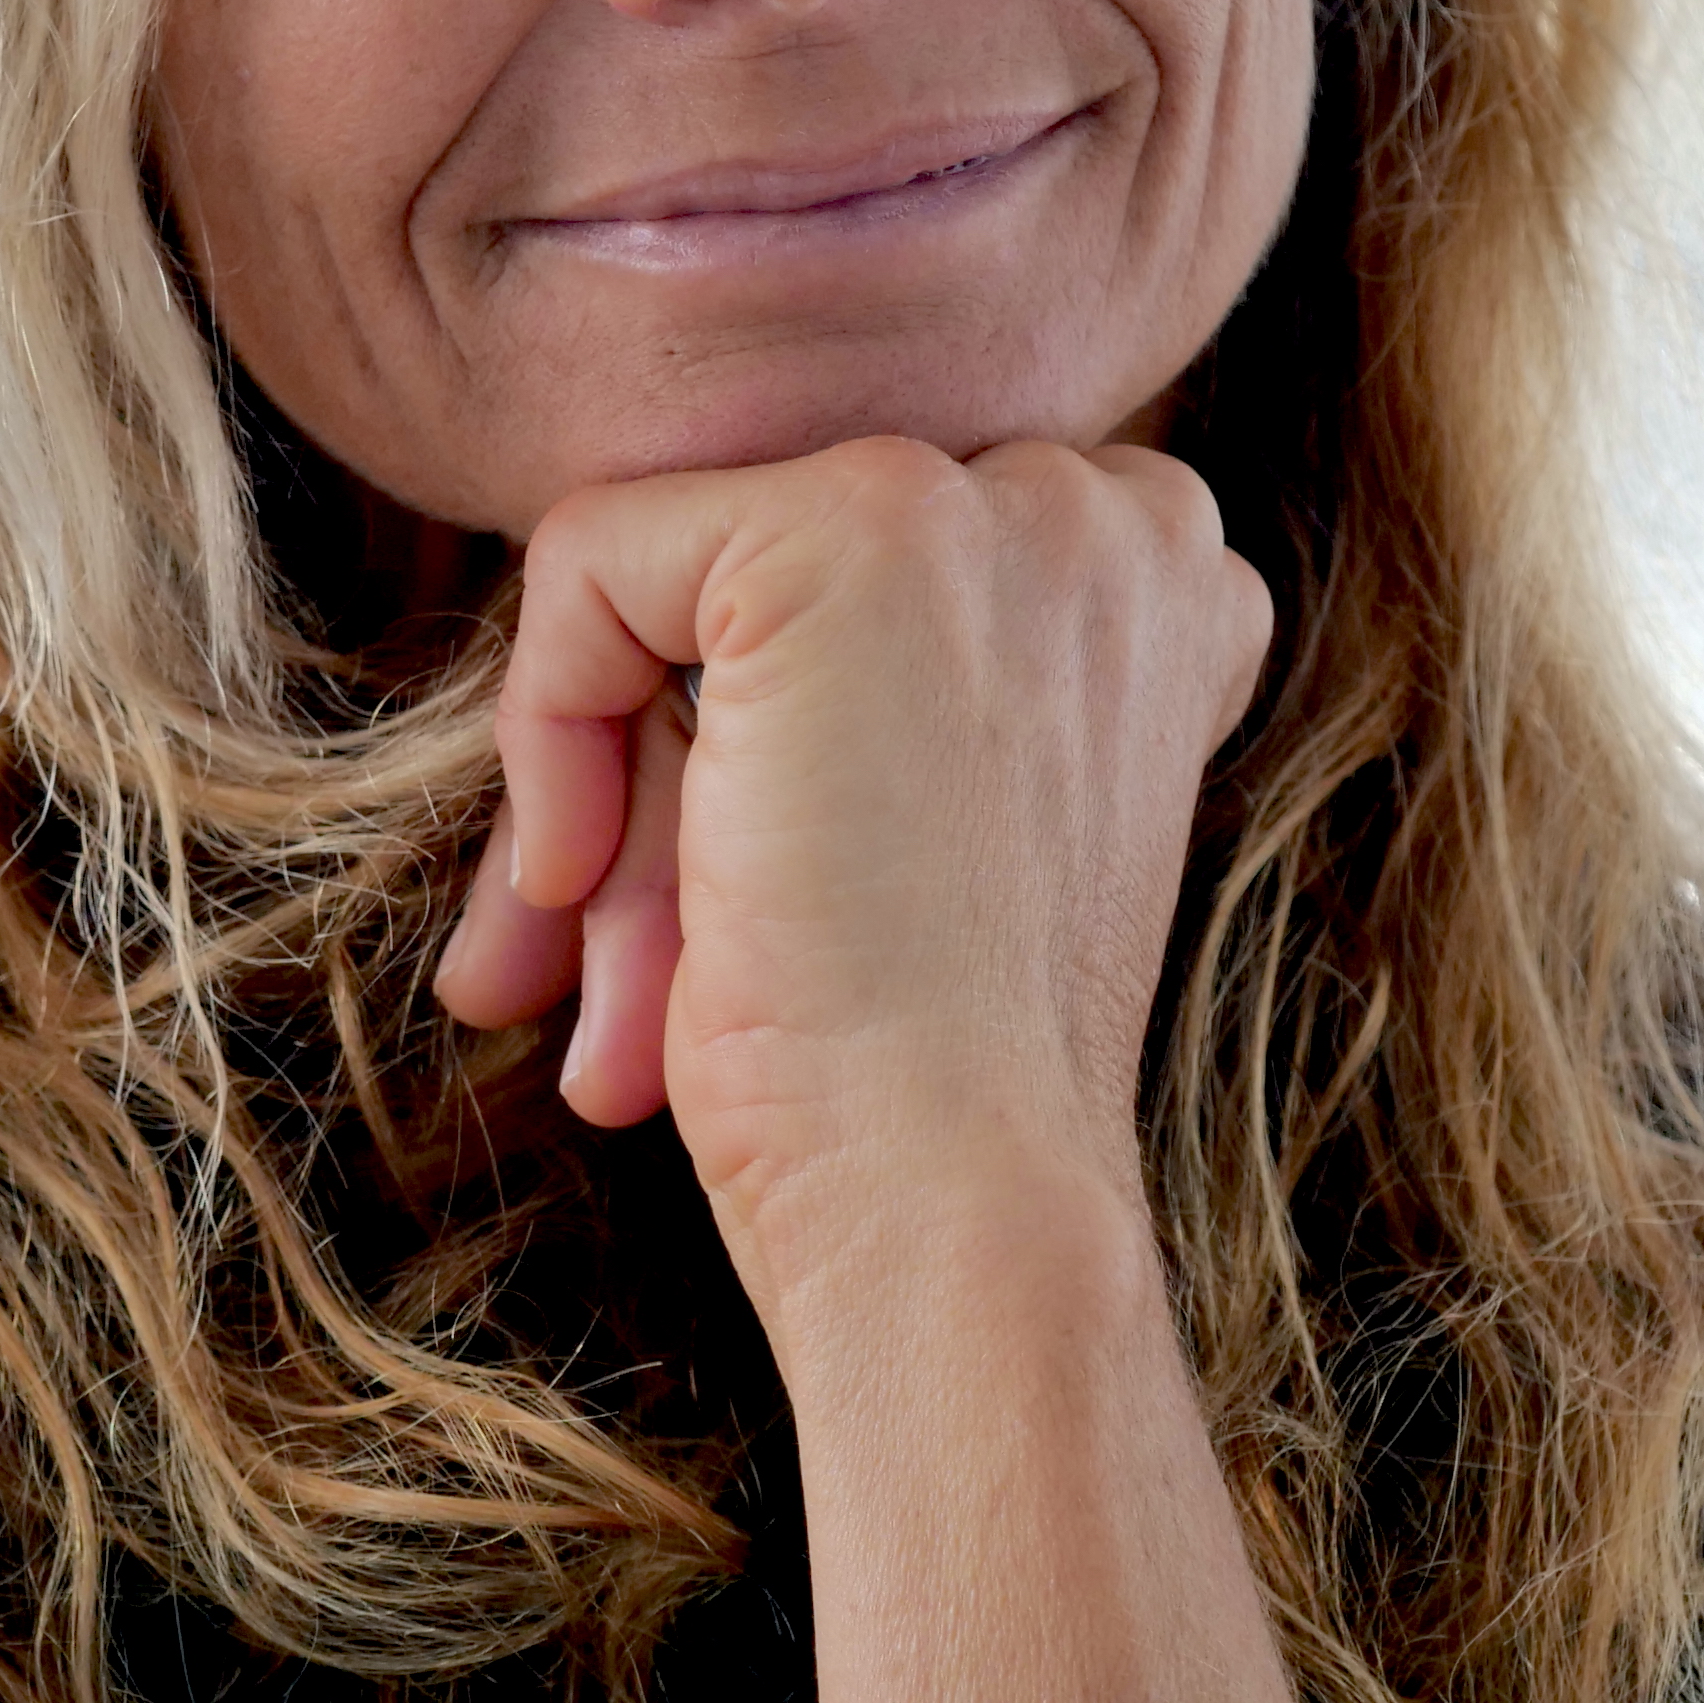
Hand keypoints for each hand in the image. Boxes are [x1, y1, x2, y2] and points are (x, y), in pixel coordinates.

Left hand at [432, 436, 1272, 1348]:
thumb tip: (606, 642)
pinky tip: (569, 886)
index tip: (718, 894)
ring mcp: (995, 504)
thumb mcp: (912, 822)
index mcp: (1161, 589)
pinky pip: (591, 558)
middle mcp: (1110, 511)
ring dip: (605, 783)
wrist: (957, 1198)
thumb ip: (837, 685)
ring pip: (675, 572)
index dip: (752, 734)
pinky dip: (542, 724)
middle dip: (660, 768)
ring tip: (578, 971)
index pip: (864, 582)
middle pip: (767, 576)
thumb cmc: (917, 1062)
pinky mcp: (854, 526)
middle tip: (596, 957)